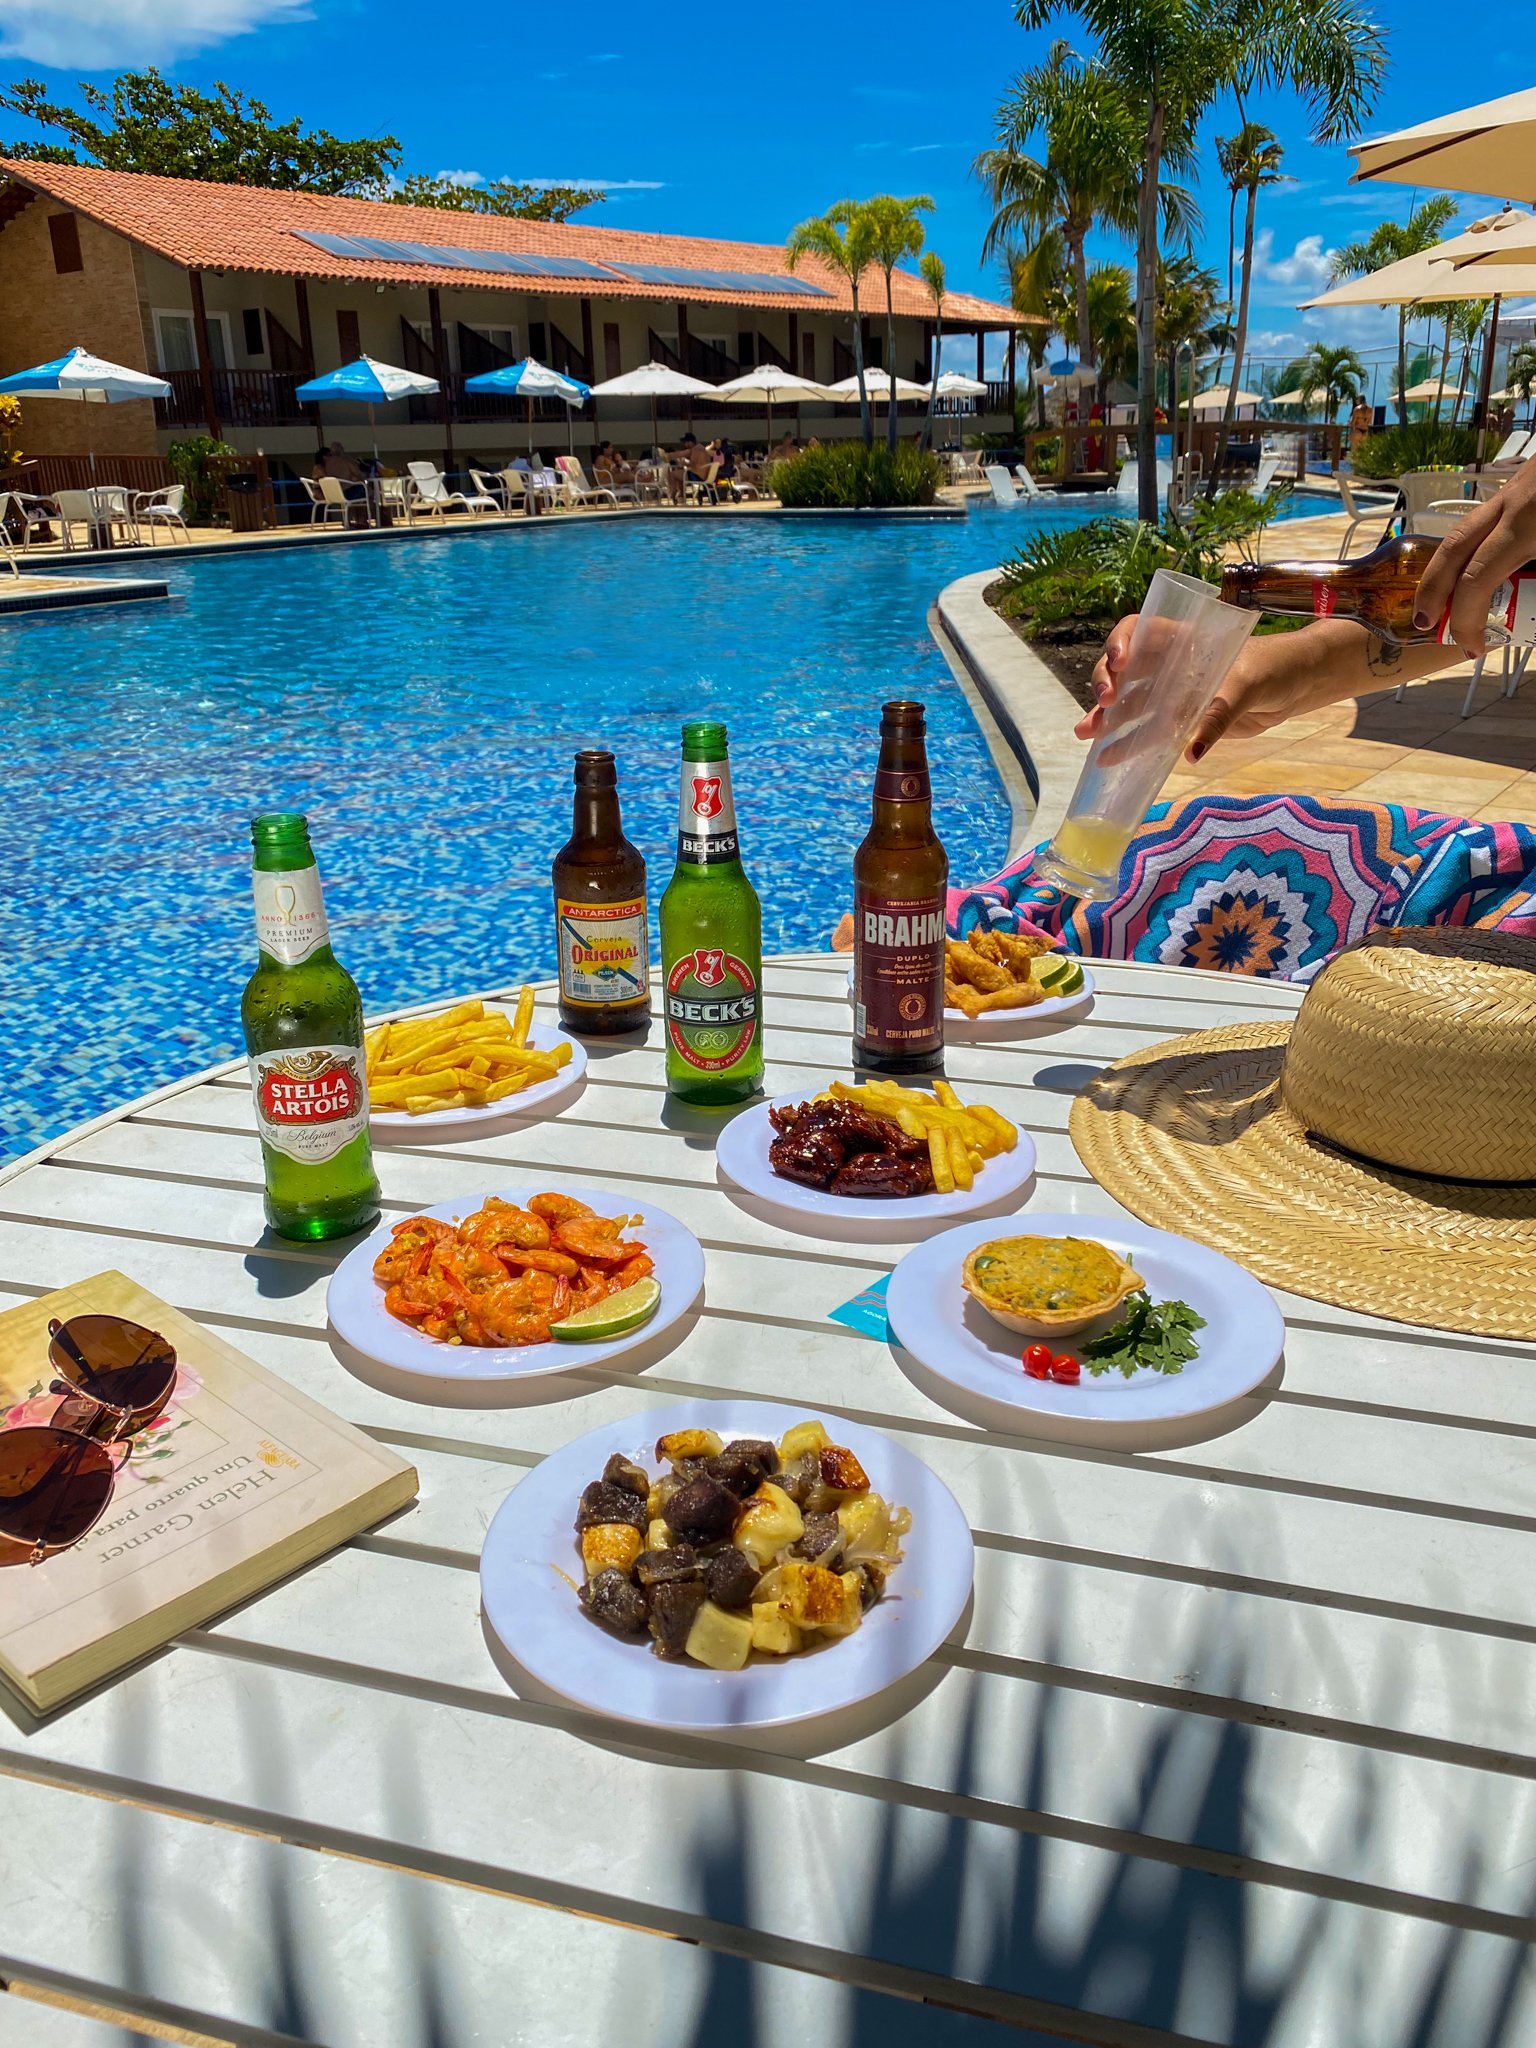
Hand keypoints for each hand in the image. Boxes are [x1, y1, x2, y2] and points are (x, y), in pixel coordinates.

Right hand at [1079, 614, 1316, 760]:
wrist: (1296, 688)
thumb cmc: (1273, 669)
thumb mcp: (1247, 687)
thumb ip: (1218, 717)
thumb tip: (1191, 752)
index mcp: (1184, 639)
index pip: (1140, 631)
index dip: (1121, 643)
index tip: (1118, 664)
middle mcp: (1171, 663)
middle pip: (1124, 668)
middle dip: (1105, 683)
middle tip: (1103, 705)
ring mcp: (1172, 692)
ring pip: (1129, 701)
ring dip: (1105, 717)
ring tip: (1086, 734)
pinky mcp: (1180, 720)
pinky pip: (1146, 729)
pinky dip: (1126, 742)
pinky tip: (1107, 756)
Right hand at [1411, 459, 1535, 659]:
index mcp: (1528, 524)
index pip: (1477, 580)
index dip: (1467, 620)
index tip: (1473, 647)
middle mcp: (1512, 505)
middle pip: (1452, 551)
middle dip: (1432, 591)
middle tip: (1425, 623)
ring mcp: (1514, 489)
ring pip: (1465, 531)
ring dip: (1448, 567)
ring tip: (1445, 598)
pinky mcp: (1522, 481)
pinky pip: (1488, 519)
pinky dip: (1475, 546)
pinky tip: (1483, 563)